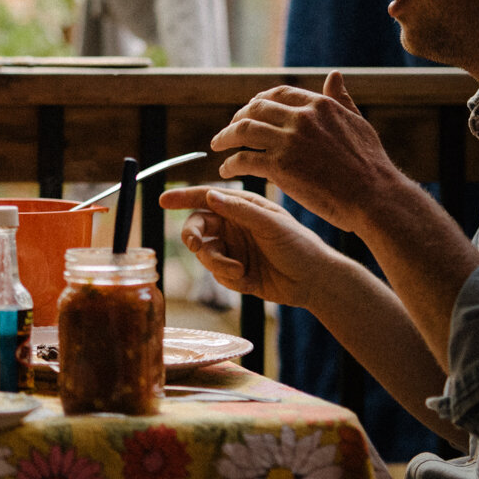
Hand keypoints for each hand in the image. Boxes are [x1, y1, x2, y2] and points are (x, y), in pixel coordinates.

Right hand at [158, 185, 342, 307]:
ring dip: (217, 264)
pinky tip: (249, 281)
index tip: (163, 201)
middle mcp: (234, 226)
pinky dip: (228, 278)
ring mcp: (234, 249)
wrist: (316, 282)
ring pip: (205, 254)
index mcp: (242, 208)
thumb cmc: (299, 245)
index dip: (183, 198)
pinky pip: (216, 275)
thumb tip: (209, 196)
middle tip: (196, 247)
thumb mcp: (270, 224)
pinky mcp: (236, 272)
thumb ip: (239, 210)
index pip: (206, 198)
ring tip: (238, 271)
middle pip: (198, 228)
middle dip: (195, 238)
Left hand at [210, 70, 404, 233]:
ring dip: (224, 137)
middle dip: (236, 117)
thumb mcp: (358, 123)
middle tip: (228, 130)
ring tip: (217, 146)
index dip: (258, 101)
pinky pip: (243, 159)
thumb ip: (341, 99)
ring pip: (243, 130)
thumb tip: (334, 74)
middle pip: (255, 109)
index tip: (248, 112)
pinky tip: (226, 171)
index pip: (277, 94)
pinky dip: (230, 164)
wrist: (376, 197)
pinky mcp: (280, 166)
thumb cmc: (371, 165)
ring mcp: (289, 141)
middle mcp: (301, 118)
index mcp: (319, 105)